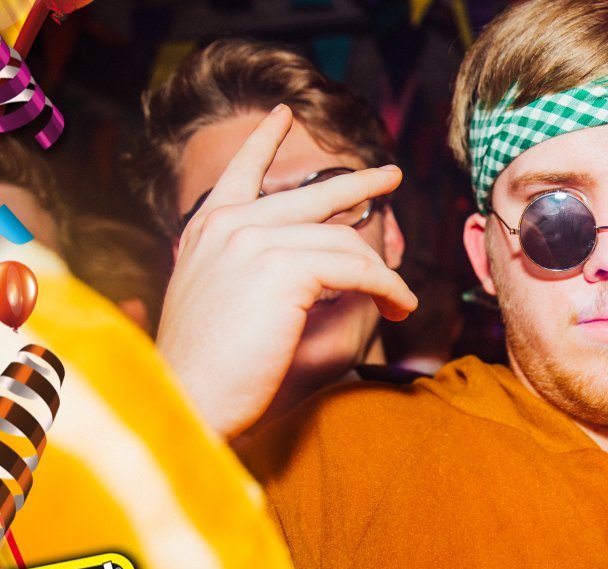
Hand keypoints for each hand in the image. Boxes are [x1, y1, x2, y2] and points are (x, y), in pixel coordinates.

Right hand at [156, 105, 417, 438]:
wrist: (189, 398)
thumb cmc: (213, 372)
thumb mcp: (235, 308)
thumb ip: (271, 276)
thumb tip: (334, 262)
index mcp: (207, 232)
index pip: (241, 174)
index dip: (264, 141)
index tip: (282, 116)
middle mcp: (229, 226)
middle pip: (311, 195)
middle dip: (359, 183)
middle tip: (391, 175)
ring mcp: (254, 241)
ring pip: (345, 243)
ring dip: (383, 274)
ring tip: (401, 300)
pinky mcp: (285, 267)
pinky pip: (358, 269)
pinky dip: (388, 288)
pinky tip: (400, 307)